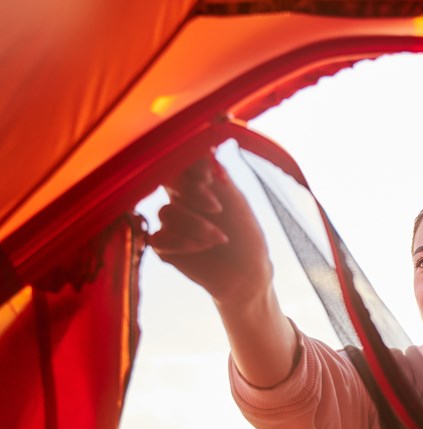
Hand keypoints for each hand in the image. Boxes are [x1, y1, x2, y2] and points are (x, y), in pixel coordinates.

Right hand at [150, 154, 272, 306]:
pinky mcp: (163, 246)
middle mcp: (179, 198)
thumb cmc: (245, 234)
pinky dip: (182, 243)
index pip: (180, 161)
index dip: (189, 165)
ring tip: (220, 238)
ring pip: (166, 213)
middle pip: (166, 181)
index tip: (208, 177)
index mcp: (196, 182)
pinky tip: (202, 248)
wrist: (247, 272)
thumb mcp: (236, 200)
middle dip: (191, 193)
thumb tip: (203, 146)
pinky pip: (159, 239)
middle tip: (216, 207)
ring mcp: (170, 222)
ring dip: (195, 225)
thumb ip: (218, 175)